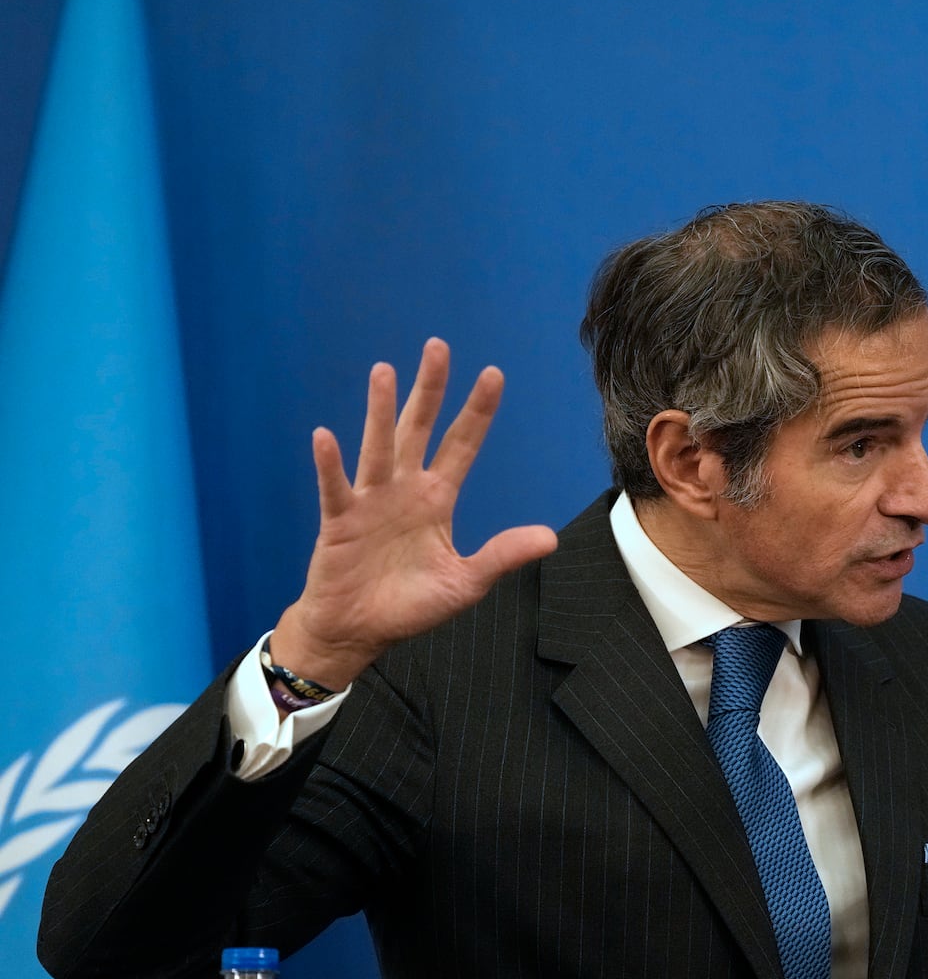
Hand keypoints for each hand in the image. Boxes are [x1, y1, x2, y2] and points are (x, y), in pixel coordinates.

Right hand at [271, 338, 557, 689]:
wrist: (357, 632)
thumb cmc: (408, 606)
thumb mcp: (465, 582)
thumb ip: (502, 556)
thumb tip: (550, 538)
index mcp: (437, 499)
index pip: (462, 445)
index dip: (477, 412)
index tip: (493, 374)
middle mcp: (404, 489)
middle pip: (419, 429)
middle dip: (430, 389)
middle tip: (438, 347)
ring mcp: (370, 501)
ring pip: (378, 447)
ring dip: (380, 410)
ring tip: (385, 370)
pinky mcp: (339, 522)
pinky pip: (336, 488)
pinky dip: (330, 464)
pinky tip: (326, 436)